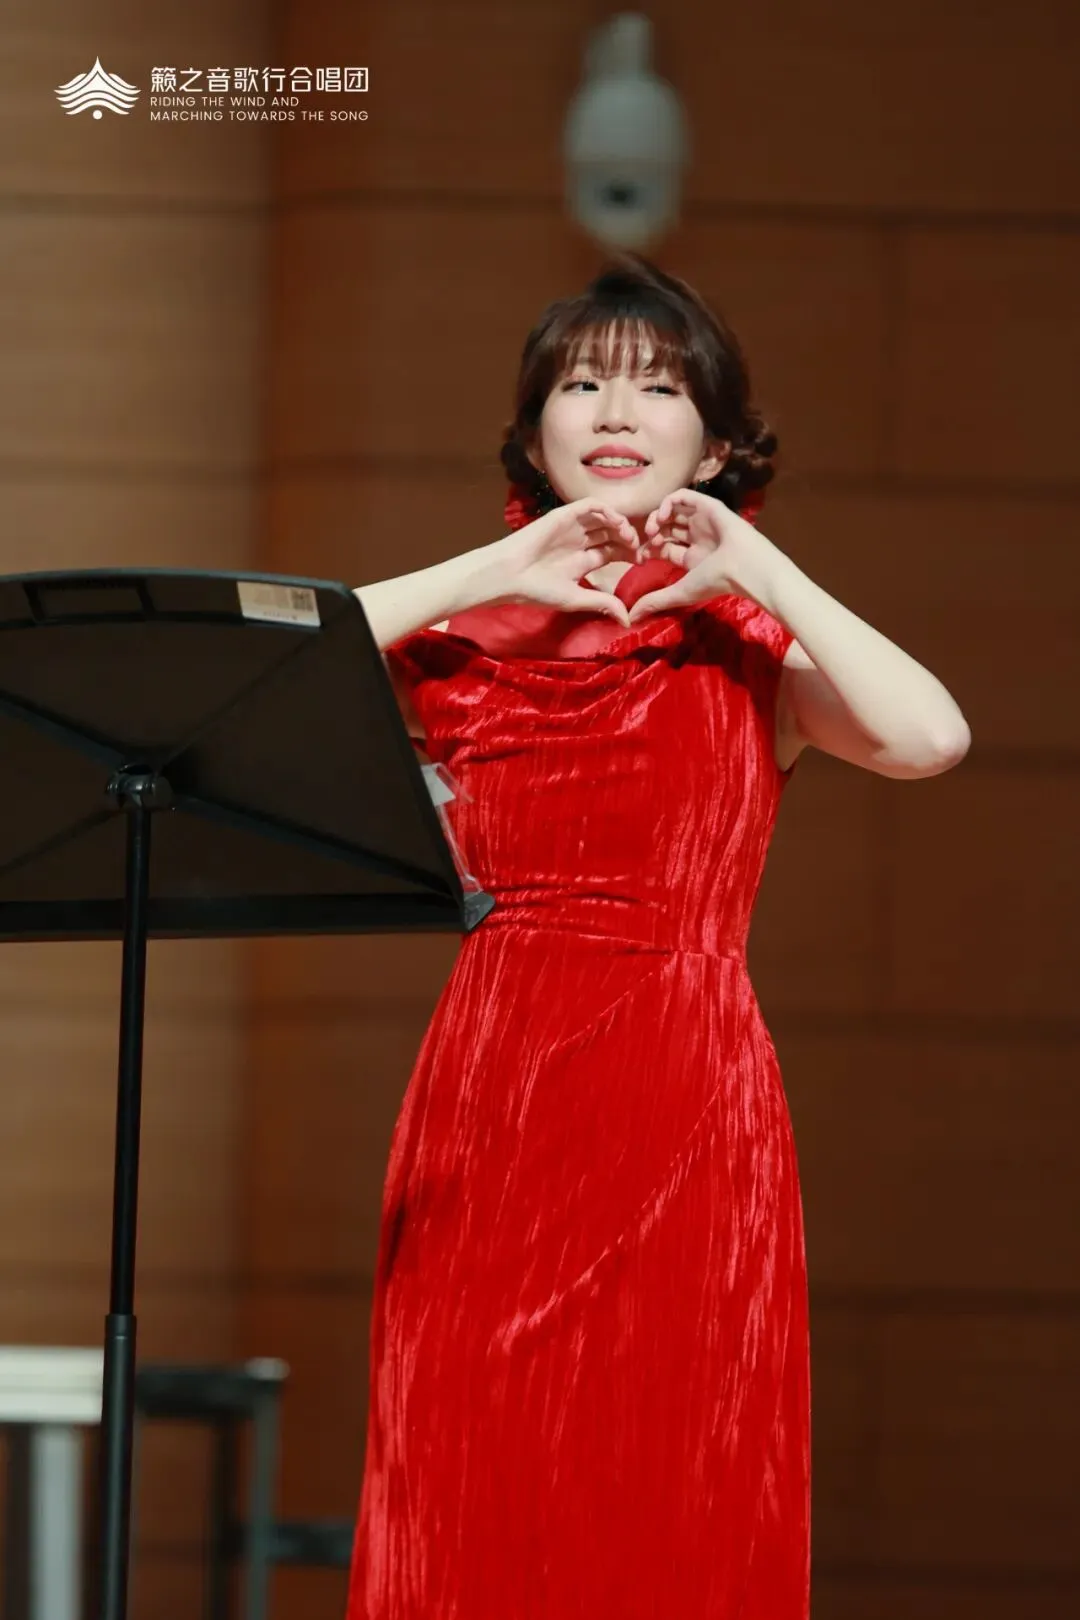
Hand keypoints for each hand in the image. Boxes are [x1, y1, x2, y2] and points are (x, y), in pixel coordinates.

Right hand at [492, 497, 643, 627]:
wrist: (510, 575)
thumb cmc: (538, 590)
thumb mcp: (575, 598)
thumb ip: (603, 603)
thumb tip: (628, 621)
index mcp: (582, 561)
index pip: (613, 551)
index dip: (630, 554)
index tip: (642, 561)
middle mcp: (579, 542)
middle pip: (612, 534)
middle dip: (629, 539)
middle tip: (640, 547)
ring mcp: (572, 527)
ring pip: (604, 518)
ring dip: (621, 524)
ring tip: (629, 536)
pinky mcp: (564, 515)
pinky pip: (590, 506)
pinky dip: (607, 510)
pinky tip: (616, 522)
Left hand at [626, 489, 777, 623]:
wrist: (743, 565)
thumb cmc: (715, 581)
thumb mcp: (680, 592)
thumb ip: (655, 601)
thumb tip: (632, 617)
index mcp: (692, 557)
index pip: (664, 548)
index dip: (648, 550)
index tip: (638, 558)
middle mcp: (697, 538)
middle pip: (666, 529)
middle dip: (652, 533)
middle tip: (644, 541)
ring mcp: (702, 521)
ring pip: (673, 511)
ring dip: (657, 517)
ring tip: (652, 529)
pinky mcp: (708, 506)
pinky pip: (683, 496)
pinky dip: (669, 502)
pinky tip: (663, 515)